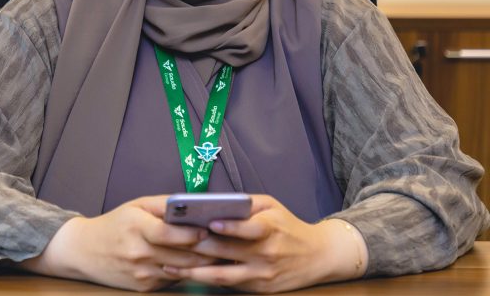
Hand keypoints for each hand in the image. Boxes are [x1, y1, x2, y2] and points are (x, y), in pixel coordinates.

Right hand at [19, 195, 214, 291]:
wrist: (83, 251)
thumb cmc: (114, 224)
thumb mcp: (135, 206)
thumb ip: (163, 205)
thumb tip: (192, 205)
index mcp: (135, 227)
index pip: (168, 233)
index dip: (191, 233)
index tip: (209, 229)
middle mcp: (138, 252)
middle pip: (180, 255)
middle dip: (206, 250)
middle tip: (226, 244)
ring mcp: (140, 272)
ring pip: (180, 270)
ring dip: (202, 264)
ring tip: (220, 254)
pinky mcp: (142, 287)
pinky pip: (171, 279)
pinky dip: (186, 272)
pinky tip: (199, 265)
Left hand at [166, 195, 367, 292]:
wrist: (319, 256)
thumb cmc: (288, 225)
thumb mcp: (272, 206)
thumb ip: (245, 205)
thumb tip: (212, 203)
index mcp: (270, 229)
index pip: (249, 229)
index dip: (229, 227)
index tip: (208, 222)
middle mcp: (266, 254)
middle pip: (227, 252)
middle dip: (197, 248)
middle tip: (170, 243)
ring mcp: (262, 274)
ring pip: (223, 276)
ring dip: (194, 272)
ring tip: (170, 267)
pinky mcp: (260, 289)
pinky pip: (229, 286)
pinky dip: (207, 281)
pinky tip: (187, 276)